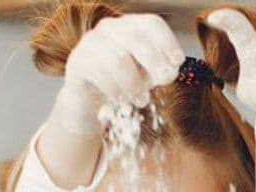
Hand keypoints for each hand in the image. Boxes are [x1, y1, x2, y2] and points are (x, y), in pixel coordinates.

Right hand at [55, 14, 185, 135]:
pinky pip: (98, 73)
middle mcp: (110, 29)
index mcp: (131, 29)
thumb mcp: (148, 76)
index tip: (177, 62)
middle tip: (161, 82)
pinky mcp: (78, 62)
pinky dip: (115, 90)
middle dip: (154, 62)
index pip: (152, 24)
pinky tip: (120, 100)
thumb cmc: (124, 84)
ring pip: (118, 59)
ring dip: (134, 83)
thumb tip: (170, 70)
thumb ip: (161, 70)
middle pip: (135, 38)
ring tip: (140, 99)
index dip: (168, 42)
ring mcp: (91, 43)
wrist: (90, 102)